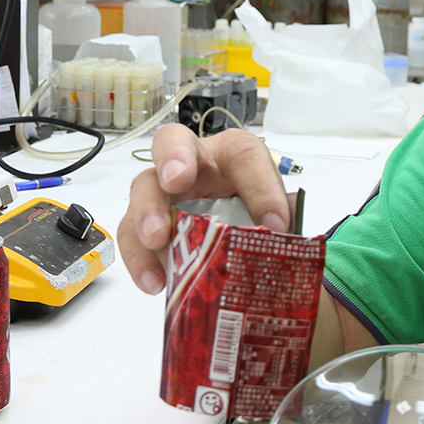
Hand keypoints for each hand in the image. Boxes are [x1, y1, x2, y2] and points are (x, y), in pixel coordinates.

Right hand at [118, 123, 291, 293]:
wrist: (235, 236)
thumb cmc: (253, 216)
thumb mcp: (275, 218)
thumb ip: (284, 227)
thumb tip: (292, 250)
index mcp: (232, 155)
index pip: (246, 154)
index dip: (260, 186)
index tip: (276, 224)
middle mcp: (193, 163)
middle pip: (173, 142)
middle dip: (174, 158)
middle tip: (176, 182)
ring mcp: (164, 191)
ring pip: (143, 188)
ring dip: (147, 212)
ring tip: (156, 239)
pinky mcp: (146, 224)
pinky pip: (131, 235)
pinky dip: (140, 258)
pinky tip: (155, 281)